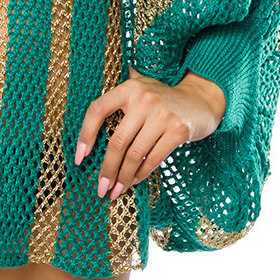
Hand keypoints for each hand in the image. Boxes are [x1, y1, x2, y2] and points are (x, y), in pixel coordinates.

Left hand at [73, 64, 226, 200]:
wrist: (200, 100)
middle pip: (117, 141)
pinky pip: (154, 158)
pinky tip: (133, 181)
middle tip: (101, 188)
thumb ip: (118, 99)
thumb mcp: (140, 89)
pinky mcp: (178, 130)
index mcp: (128, 89)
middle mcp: (143, 99)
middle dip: (107, 169)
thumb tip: (88, 130)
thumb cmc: (162, 99)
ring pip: (135, 154)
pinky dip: (141, 174)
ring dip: (123, 177)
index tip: (80, 158)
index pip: (97, 110)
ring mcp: (162, 114)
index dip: (85, 134)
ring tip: (116, 190)